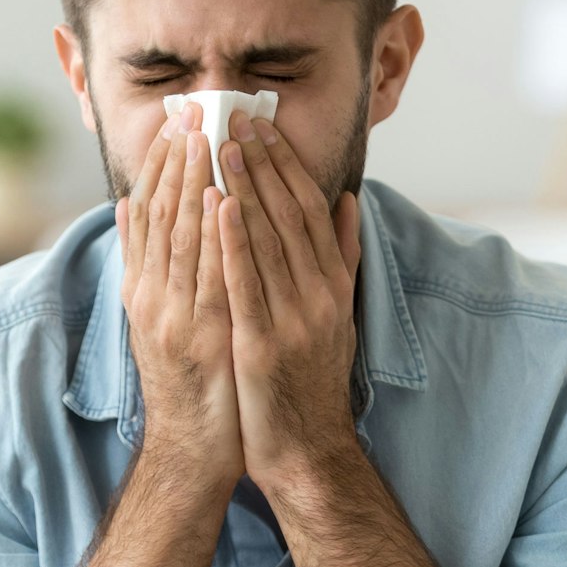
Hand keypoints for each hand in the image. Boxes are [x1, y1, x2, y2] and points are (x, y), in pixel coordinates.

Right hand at [116, 104, 243, 486]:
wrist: (190, 449)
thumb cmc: (185, 379)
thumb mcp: (153, 317)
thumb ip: (143, 263)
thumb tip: (128, 208)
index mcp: (143, 288)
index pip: (149, 214)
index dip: (162, 166)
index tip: (177, 123)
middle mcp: (151, 297)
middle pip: (162, 217)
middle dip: (177, 161)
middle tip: (191, 112)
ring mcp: (172, 317)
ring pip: (181, 238)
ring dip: (193, 184)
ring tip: (205, 137)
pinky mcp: (200, 339)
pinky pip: (209, 278)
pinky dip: (213, 237)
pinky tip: (222, 200)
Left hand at [216, 110, 360, 489]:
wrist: (306, 449)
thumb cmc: (313, 377)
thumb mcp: (337, 312)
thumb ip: (342, 255)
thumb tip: (349, 199)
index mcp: (333, 283)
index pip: (309, 208)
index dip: (285, 163)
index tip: (262, 126)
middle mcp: (319, 294)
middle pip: (288, 214)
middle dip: (260, 162)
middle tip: (235, 117)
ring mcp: (295, 319)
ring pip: (267, 240)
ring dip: (244, 187)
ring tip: (221, 144)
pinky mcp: (265, 345)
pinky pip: (246, 284)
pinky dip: (233, 242)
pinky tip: (217, 206)